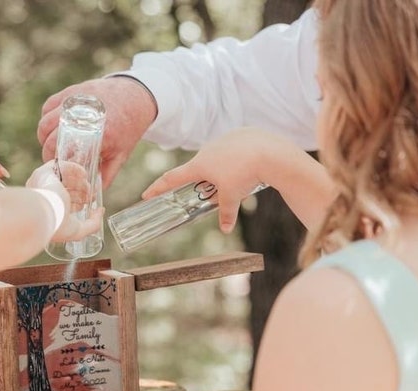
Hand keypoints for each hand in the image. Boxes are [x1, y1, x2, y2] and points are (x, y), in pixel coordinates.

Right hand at [25, 160, 103, 242]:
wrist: (43, 213)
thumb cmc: (57, 224)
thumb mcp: (78, 230)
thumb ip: (93, 223)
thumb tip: (101, 211)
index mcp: (49, 211)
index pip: (65, 203)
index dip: (79, 202)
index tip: (89, 201)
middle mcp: (45, 197)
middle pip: (65, 190)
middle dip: (81, 191)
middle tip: (92, 193)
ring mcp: (43, 184)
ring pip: (63, 178)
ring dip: (78, 181)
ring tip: (89, 185)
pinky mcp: (44, 173)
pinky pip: (60, 166)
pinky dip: (73, 168)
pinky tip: (83, 174)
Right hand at [37, 77, 156, 188]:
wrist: (136, 96)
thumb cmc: (128, 128)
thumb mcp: (121, 154)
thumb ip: (107, 174)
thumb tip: (91, 193)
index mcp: (99, 132)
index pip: (65, 149)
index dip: (55, 161)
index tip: (56, 169)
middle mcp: (84, 115)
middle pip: (50, 136)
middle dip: (47, 151)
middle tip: (52, 160)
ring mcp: (75, 101)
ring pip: (45, 121)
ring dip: (43, 136)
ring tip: (50, 145)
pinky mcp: (71, 91)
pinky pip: (49, 106)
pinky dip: (46, 119)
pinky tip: (52, 129)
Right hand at [141, 127, 285, 233]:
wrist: (270, 152)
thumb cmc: (246, 174)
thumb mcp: (233, 197)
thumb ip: (226, 213)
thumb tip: (225, 230)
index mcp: (199, 165)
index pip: (172, 178)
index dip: (158, 187)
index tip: (147, 194)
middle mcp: (207, 149)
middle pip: (200, 169)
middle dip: (207, 181)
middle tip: (220, 189)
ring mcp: (222, 139)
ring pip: (218, 158)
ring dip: (225, 168)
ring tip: (244, 176)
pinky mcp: (238, 133)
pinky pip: (234, 148)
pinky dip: (239, 157)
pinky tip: (252, 162)